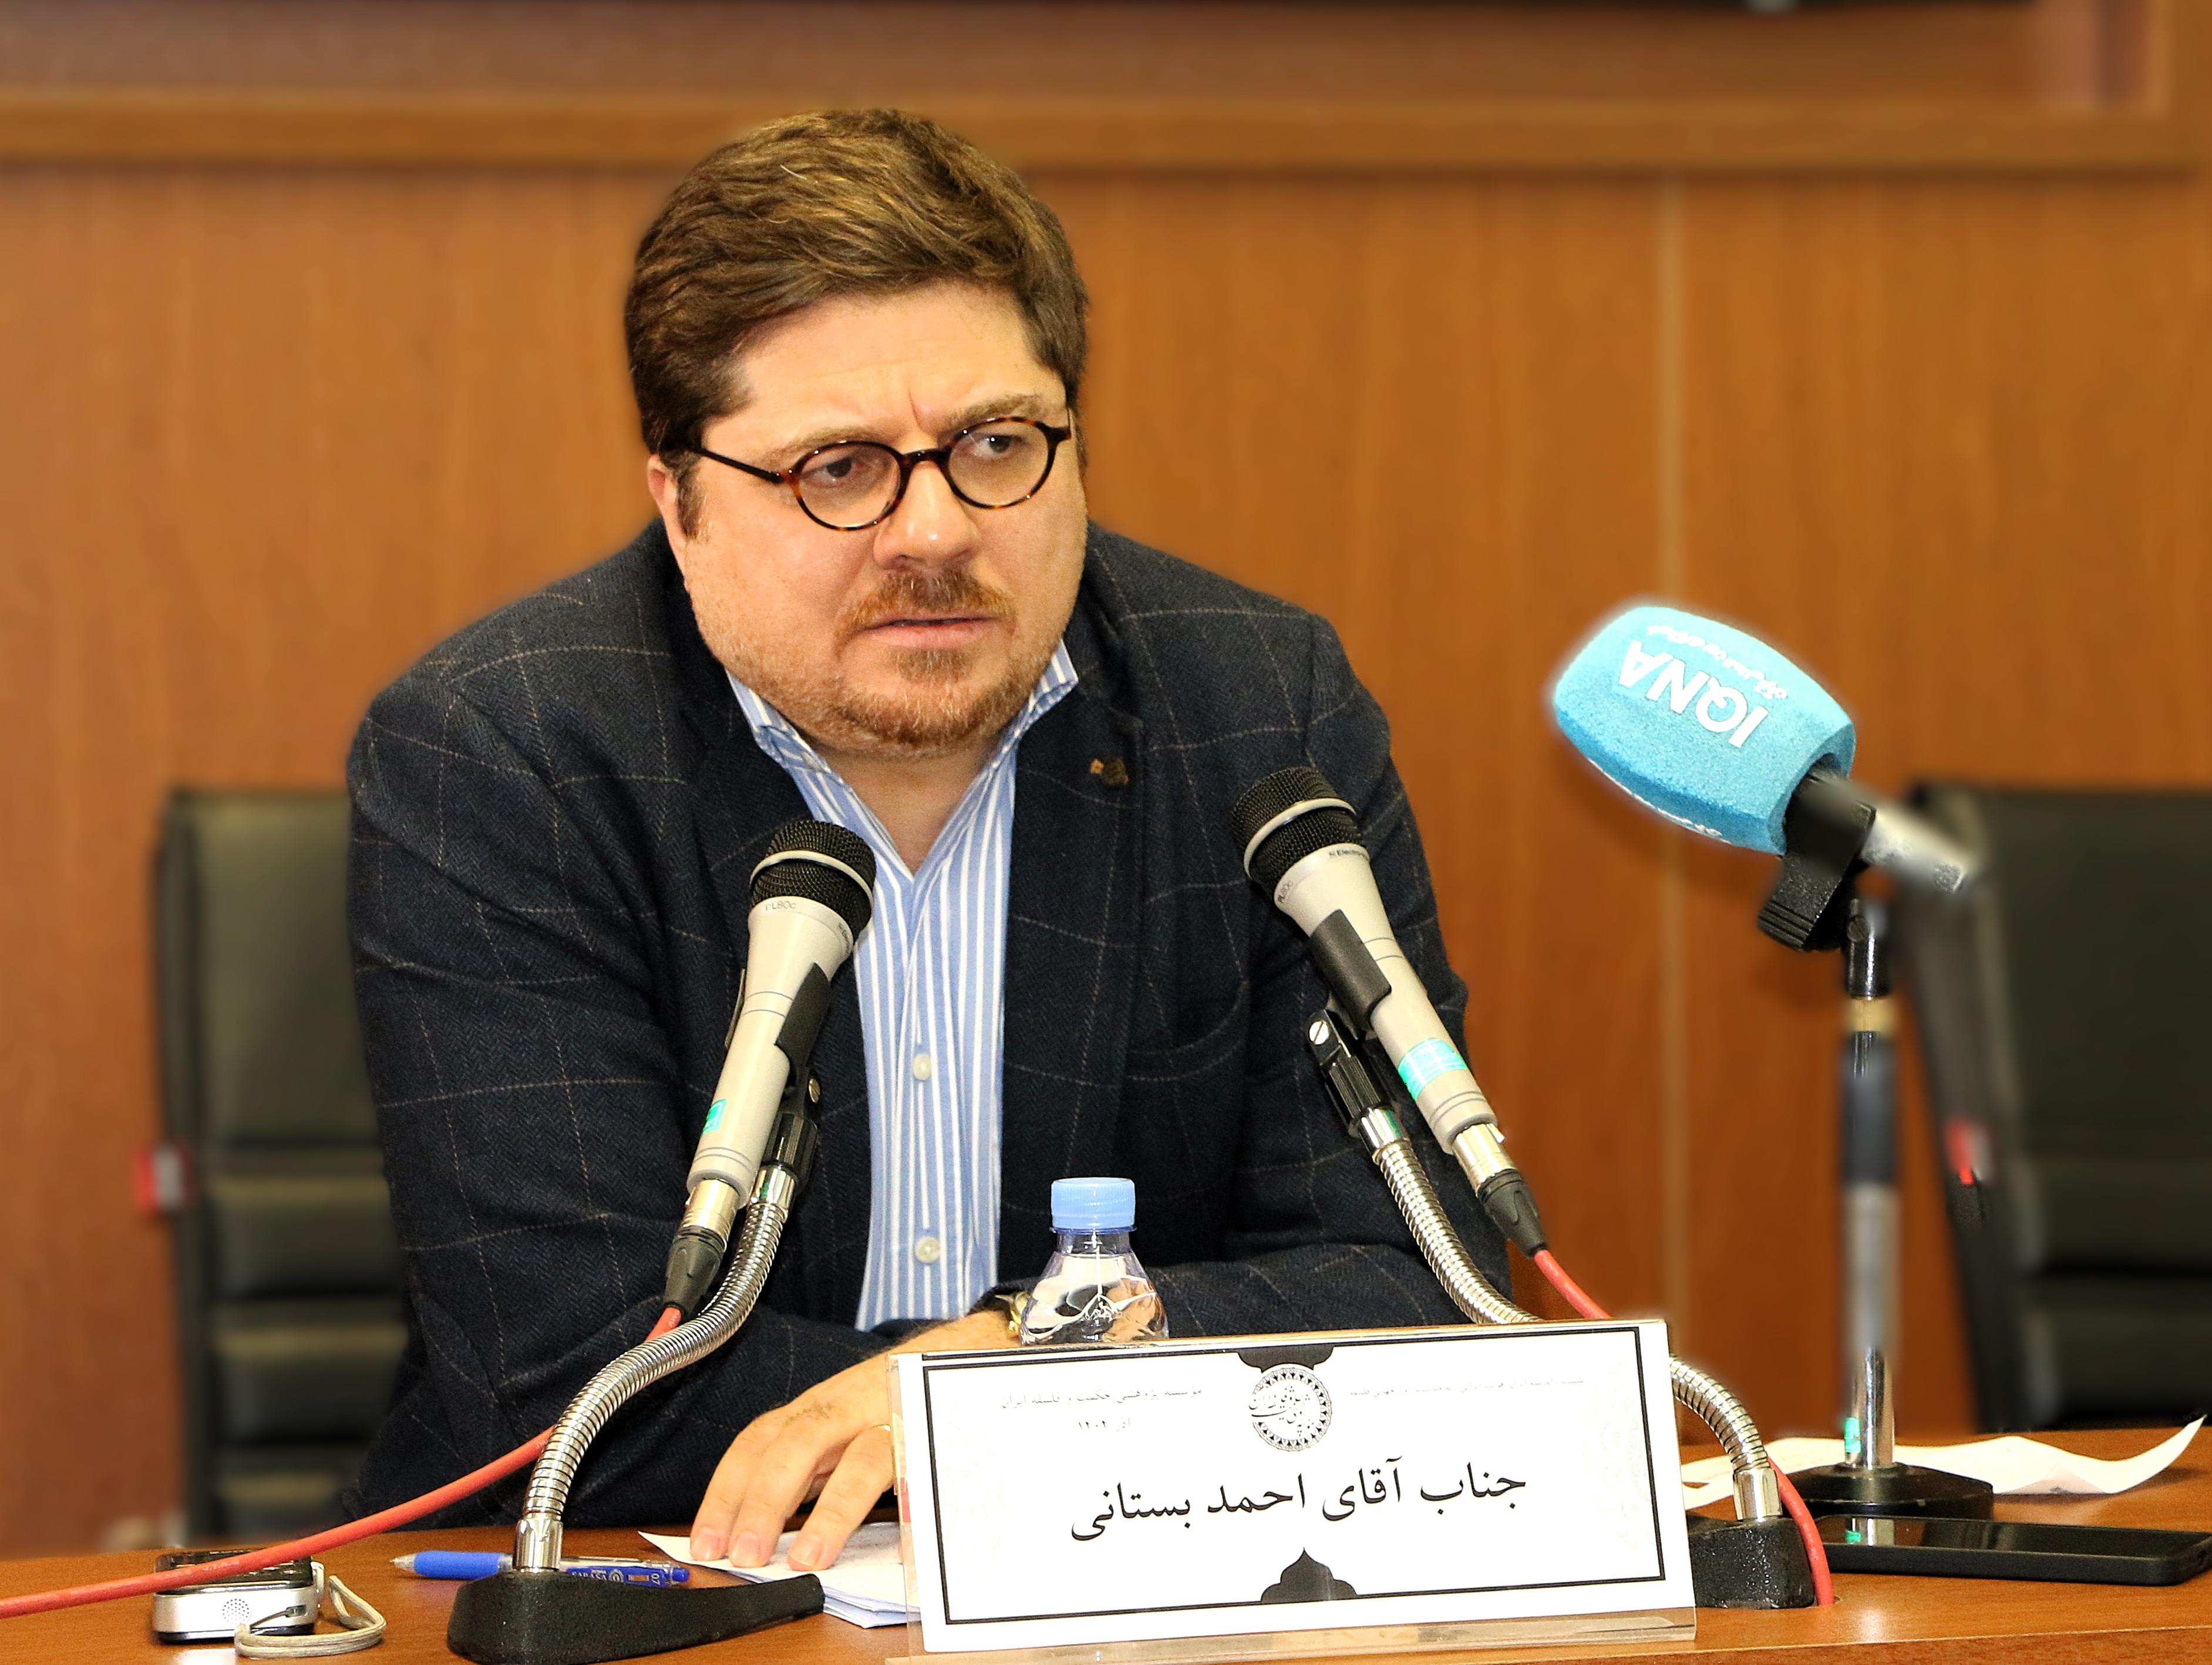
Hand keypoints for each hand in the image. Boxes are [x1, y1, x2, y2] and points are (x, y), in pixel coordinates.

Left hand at [688, 1309, 1007, 1571]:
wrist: (968, 1349)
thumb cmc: (896, 1396)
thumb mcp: (841, 1426)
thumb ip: (808, 1470)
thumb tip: (763, 1525)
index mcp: (817, 1409)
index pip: (759, 1442)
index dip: (727, 1491)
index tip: (705, 1540)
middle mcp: (849, 1407)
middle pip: (797, 1444)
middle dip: (763, 1501)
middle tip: (742, 1554)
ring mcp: (895, 1418)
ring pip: (859, 1460)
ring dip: (829, 1512)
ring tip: (807, 1559)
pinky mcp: (936, 1436)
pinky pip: (920, 1473)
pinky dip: (908, 1510)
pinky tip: (896, 1546)